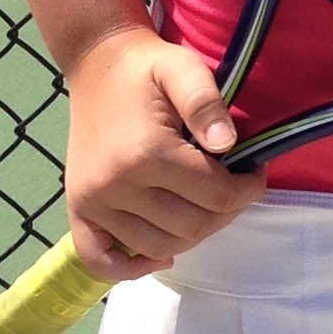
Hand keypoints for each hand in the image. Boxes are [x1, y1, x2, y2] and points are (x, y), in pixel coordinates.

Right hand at [61, 27, 266, 279]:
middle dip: (226, 211)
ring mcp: (93, 202)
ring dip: (192, 234)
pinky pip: (100, 260)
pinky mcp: (78, 209)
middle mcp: (116, 185)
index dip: (248, 188)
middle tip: (233, 187)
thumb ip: (207, 103)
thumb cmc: (148, 68)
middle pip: (192, 227)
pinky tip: (159, 254)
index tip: (255, 171)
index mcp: (147, 152)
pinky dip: (130, 269)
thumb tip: (228, 145)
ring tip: (203, 204)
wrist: (97, 64)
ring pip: (158, 246)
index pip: (217, 196)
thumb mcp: (183, 69)